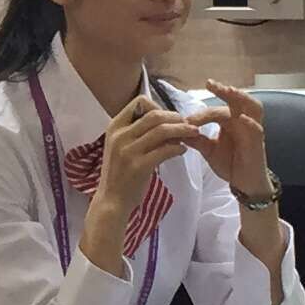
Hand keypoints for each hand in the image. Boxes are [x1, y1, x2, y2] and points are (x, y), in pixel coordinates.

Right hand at [77, 91, 203, 274]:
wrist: (111, 201)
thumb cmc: (120, 174)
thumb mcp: (121, 147)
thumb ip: (137, 133)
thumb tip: (165, 121)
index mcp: (115, 127)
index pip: (138, 102)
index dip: (158, 106)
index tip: (169, 117)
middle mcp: (120, 136)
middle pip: (154, 115)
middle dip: (175, 117)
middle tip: (187, 124)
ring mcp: (128, 151)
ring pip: (162, 130)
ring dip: (181, 130)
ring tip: (193, 134)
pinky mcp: (139, 166)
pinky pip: (165, 150)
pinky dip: (178, 148)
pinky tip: (183, 151)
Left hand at [182, 82, 272, 199]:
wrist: (244, 183)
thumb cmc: (230, 162)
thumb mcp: (208, 150)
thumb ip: (195, 139)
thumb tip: (177, 130)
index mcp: (229, 121)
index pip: (215, 110)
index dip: (200, 114)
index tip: (185, 119)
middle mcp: (242, 121)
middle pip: (235, 100)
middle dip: (223, 90)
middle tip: (210, 84)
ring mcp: (252, 130)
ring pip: (252, 107)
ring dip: (241, 97)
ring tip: (229, 91)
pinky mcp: (258, 142)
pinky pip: (256, 129)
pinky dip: (250, 122)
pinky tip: (241, 118)